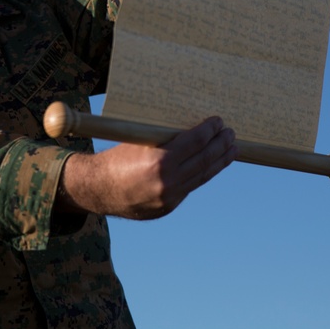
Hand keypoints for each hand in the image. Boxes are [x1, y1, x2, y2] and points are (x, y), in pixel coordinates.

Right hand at [57, 117, 236, 219]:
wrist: (97, 189)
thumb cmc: (115, 157)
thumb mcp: (139, 140)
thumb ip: (164, 137)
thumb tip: (190, 123)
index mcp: (159, 160)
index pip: (195, 141)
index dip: (209, 130)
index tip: (218, 121)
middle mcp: (167, 181)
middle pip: (204, 159)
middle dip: (220, 145)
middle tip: (230, 133)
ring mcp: (169, 197)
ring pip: (202, 176)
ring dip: (219, 161)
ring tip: (232, 149)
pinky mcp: (168, 207)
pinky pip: (191, 186)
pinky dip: (204, 173)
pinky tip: (211, 165)